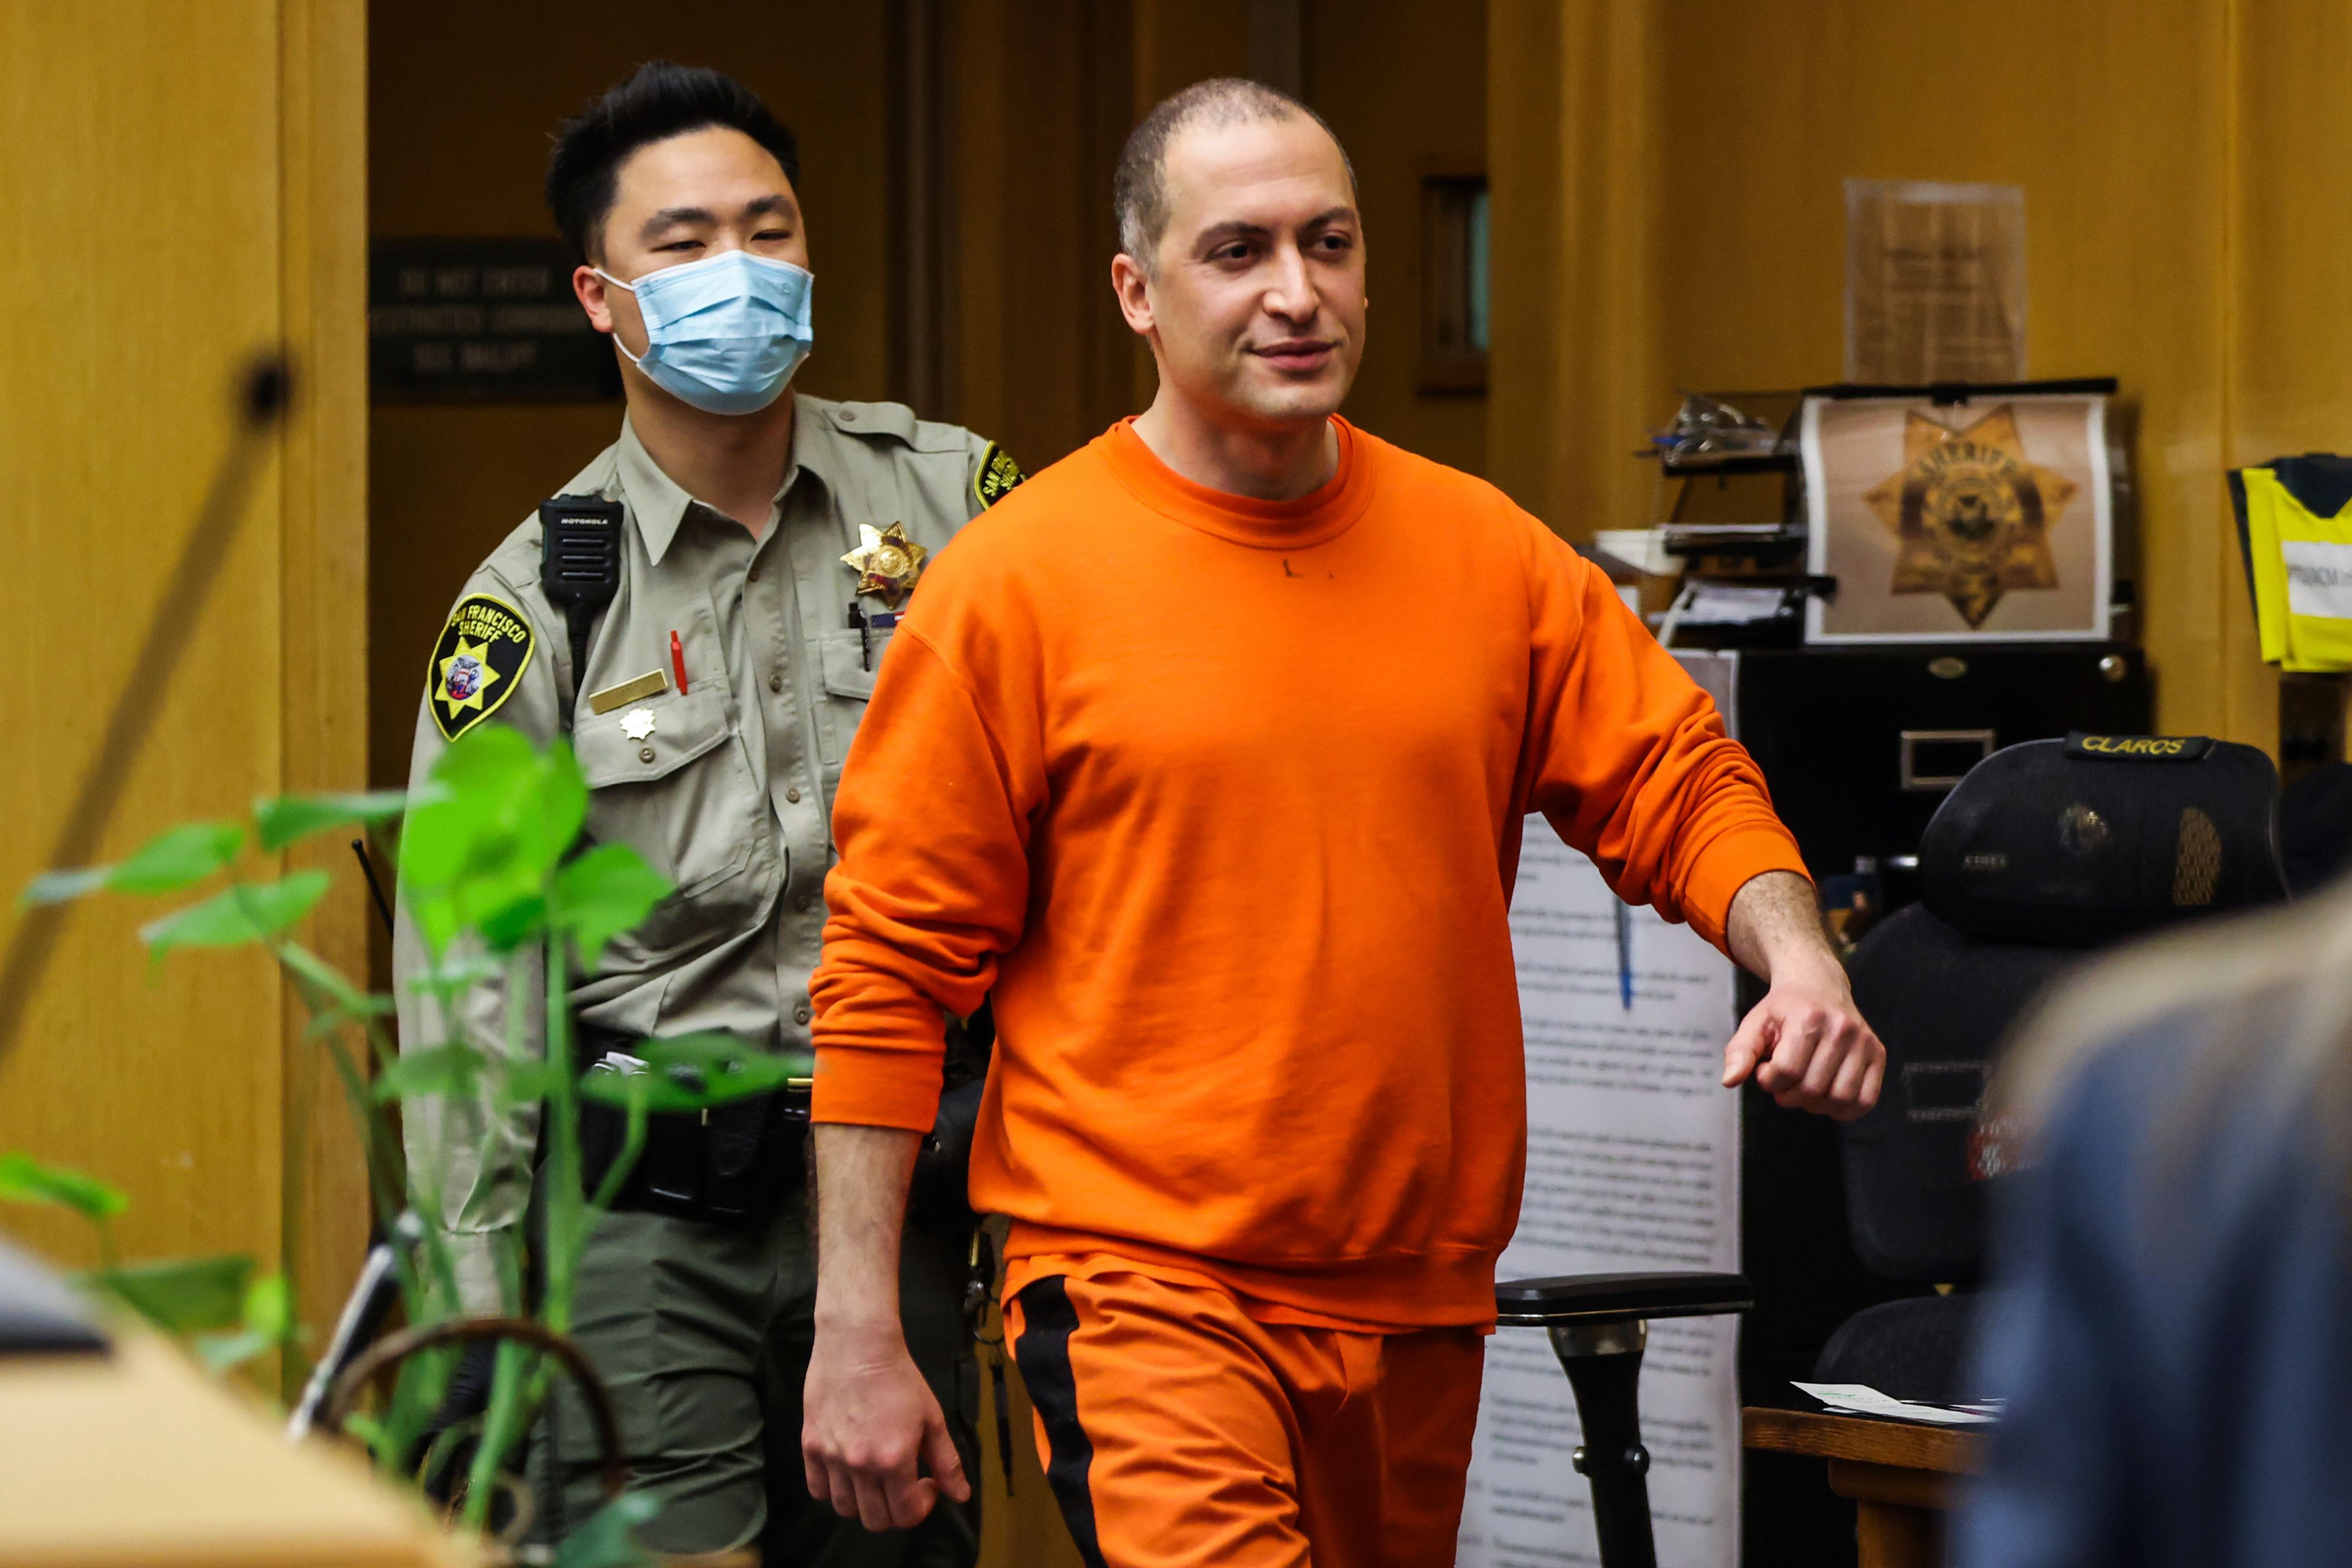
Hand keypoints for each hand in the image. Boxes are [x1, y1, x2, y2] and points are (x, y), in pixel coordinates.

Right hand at [803, 1320, 970, 1531]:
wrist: (857, 1346)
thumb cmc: (900, 1379)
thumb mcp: (932, 1418)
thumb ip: (947, 1462)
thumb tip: (960, 1496)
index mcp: (893, 1460)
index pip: (906, 1515)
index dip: (922, 1506)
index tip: (927, 1483)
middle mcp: (859, 1466)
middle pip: (875, 1521)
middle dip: (896, 1510)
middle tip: (903, 1485)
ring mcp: (831, 1458)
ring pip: (845, 1510)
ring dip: (865, 1503)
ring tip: (876, 1478)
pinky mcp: (809, 1447)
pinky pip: (817, 1489)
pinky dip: (834, 1490)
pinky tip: (849, 1471)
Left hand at [1721, 958, 1884, 1119]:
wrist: (1818, 984)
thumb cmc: (1784, 1008)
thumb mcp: (1755, 1022)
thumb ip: (1740, 1051)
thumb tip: (1730, 1081)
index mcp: (1808, 1017)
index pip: (1786, 1071)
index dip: (1768, 1080)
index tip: (1766, 1070)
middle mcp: (1841, 1028)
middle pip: (1812, 1089)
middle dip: (1788, 1095)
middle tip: (1783, 1081)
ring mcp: (1864, 1041)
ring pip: (1839, 1099)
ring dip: (1814, 1105)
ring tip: (1803, 1087)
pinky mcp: (1878, 1053)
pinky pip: (1865, 1100)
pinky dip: (1843, 1109)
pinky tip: (1825, 1096)